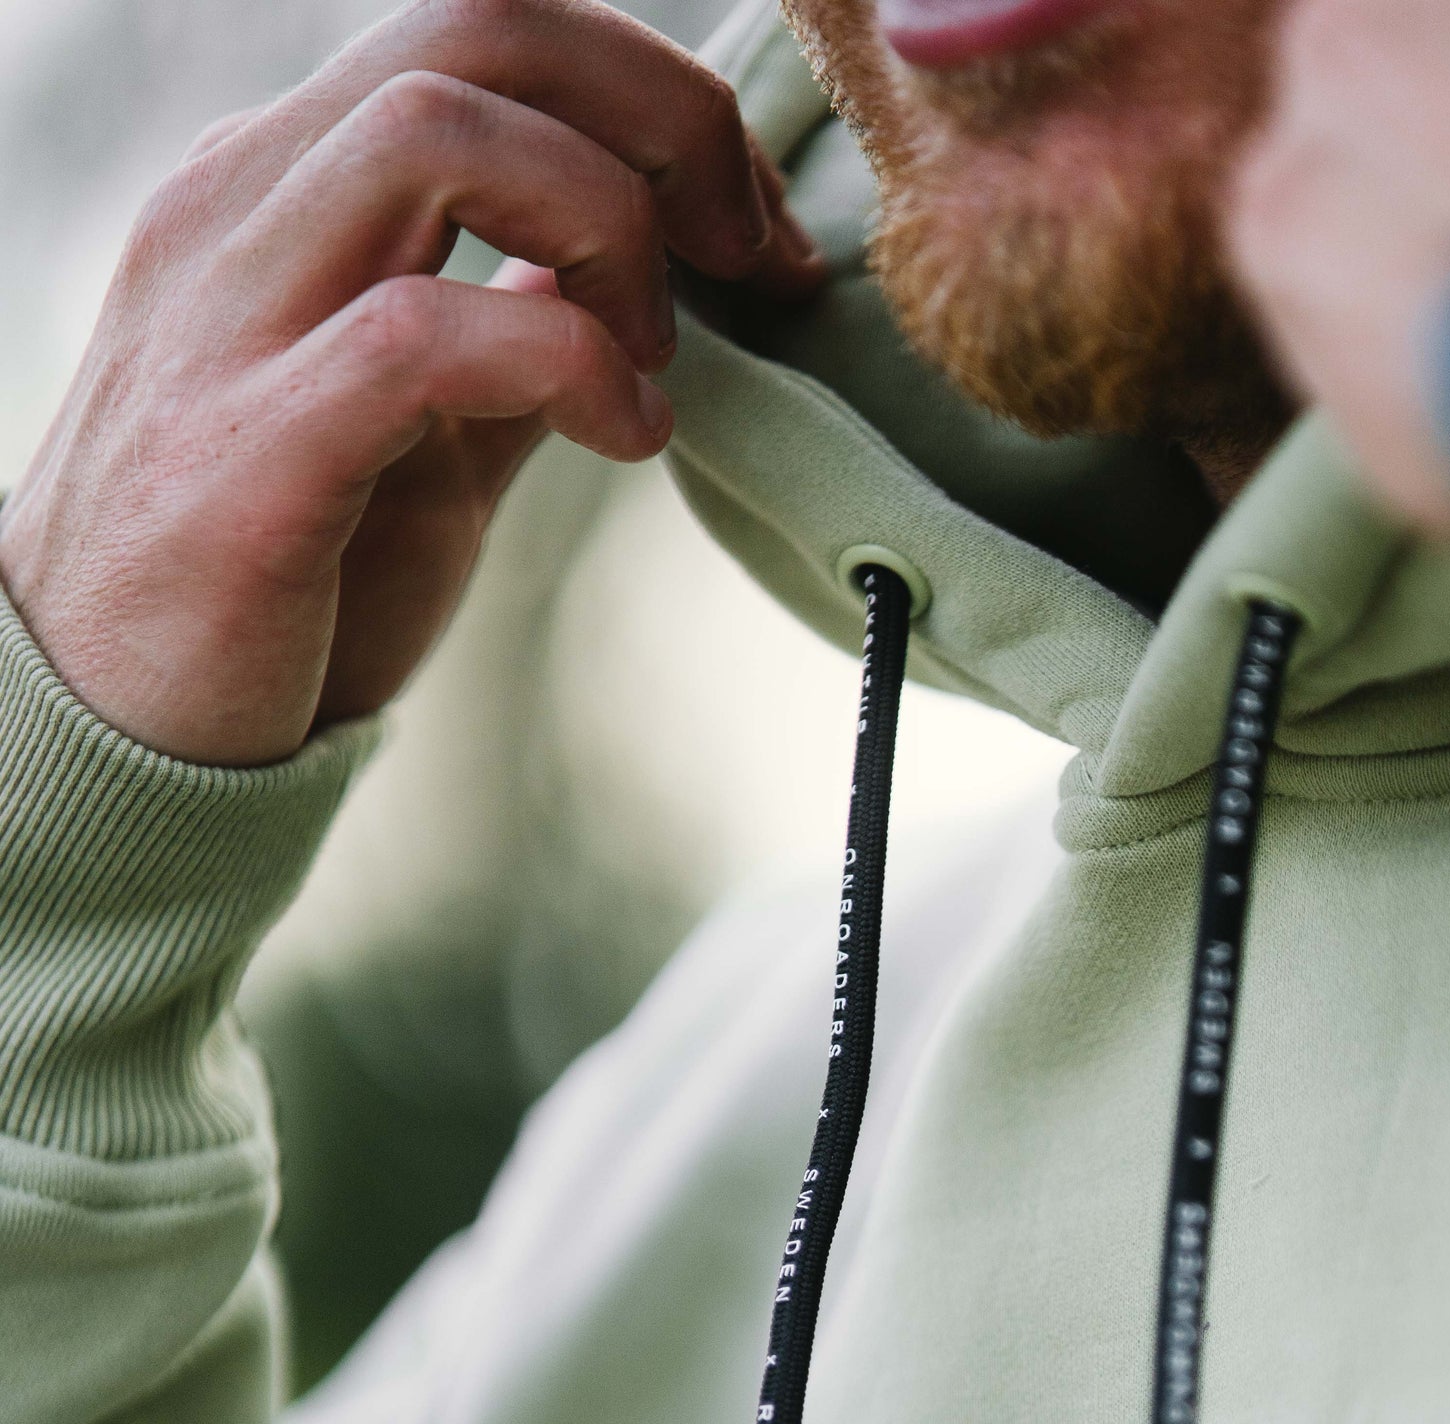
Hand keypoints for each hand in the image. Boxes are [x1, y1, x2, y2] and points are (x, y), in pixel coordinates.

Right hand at [0, 0, 820, 763]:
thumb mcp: (419, 431)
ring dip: (604, 224)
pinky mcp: (247, 449)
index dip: (652, 95)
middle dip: (660, 114)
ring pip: (438, 126)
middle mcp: (244, 208)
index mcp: (287, 184)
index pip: (486, 31)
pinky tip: (622, 439)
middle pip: (479, 26)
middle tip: (745, 253)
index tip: (747, 223)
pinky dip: (562, 366)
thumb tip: (628, 276)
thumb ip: (510, 337)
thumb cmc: (270, 588)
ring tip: (653, 363)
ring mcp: (229, 316)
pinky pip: (422, 333)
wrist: (110, 735)